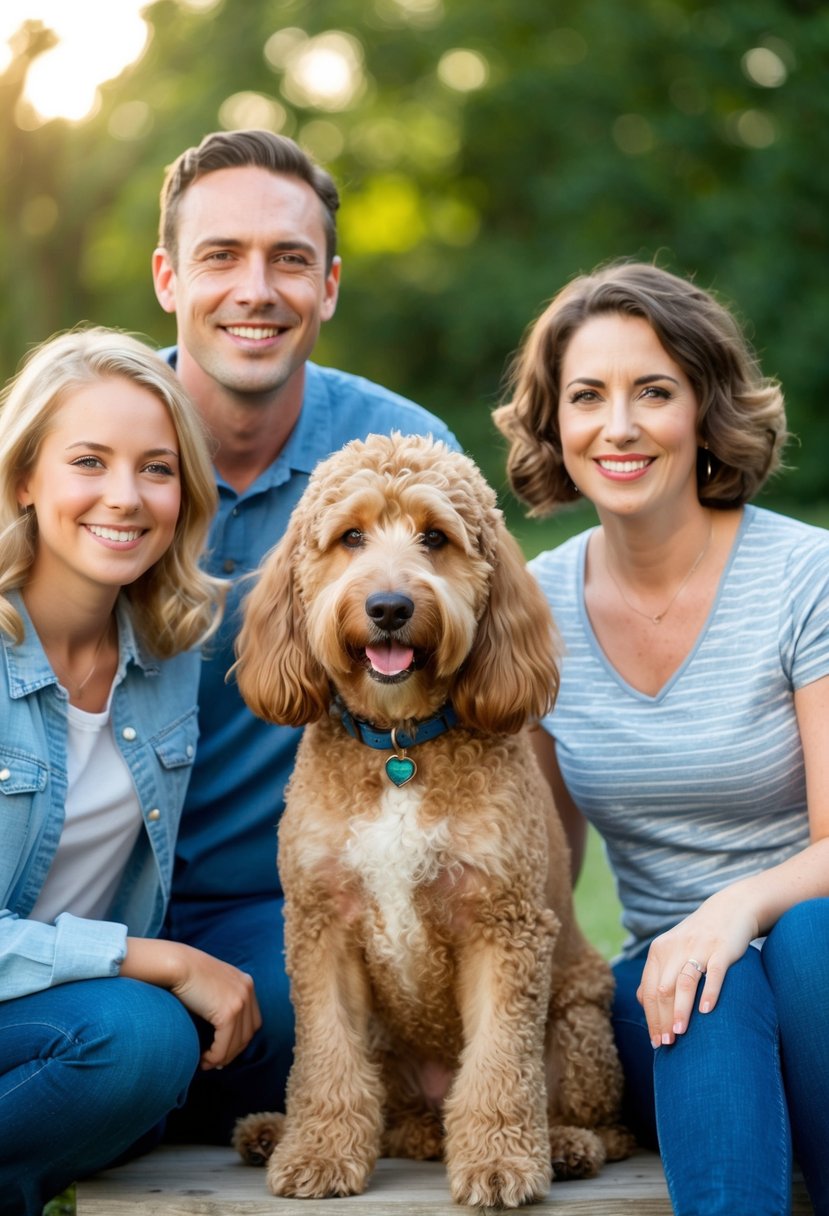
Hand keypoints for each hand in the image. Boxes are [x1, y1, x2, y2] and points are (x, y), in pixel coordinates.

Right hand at [122, 938, 261, 1068]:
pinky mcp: (228, 1012)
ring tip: (206, 1062)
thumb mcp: (210, 984)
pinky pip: (224, 1045)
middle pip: (248, 1033)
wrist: (174, 964)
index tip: (223, 1049)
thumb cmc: (184, 974)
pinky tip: (202, 1059)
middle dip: (232, 1051)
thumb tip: (218, 1031)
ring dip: (222, 1057)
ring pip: (237, 1043)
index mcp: (245, 982)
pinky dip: (214, 1056)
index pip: (252, 1020)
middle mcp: (247, 989)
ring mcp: (240, 1000)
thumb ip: (218, 999)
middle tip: (215, 1061)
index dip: (239, 1039)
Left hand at [636, 893, 758, 1047]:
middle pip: (663, 989)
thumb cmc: (698, 937)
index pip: (649, 990)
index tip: (655, 1043)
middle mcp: (675, 948)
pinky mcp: (722, 949)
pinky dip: (709, 992)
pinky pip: (714, 973)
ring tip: (680, 1033)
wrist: (730, 909)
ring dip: (680, 1009)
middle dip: (662, 1019)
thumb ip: (657, 973)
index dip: (651, 1018)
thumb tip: (642, 1001)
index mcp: (659, 951)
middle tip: (666, 1044)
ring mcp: (699, 948)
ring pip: (684, 982)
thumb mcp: (672, 950)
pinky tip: (706, 1011)